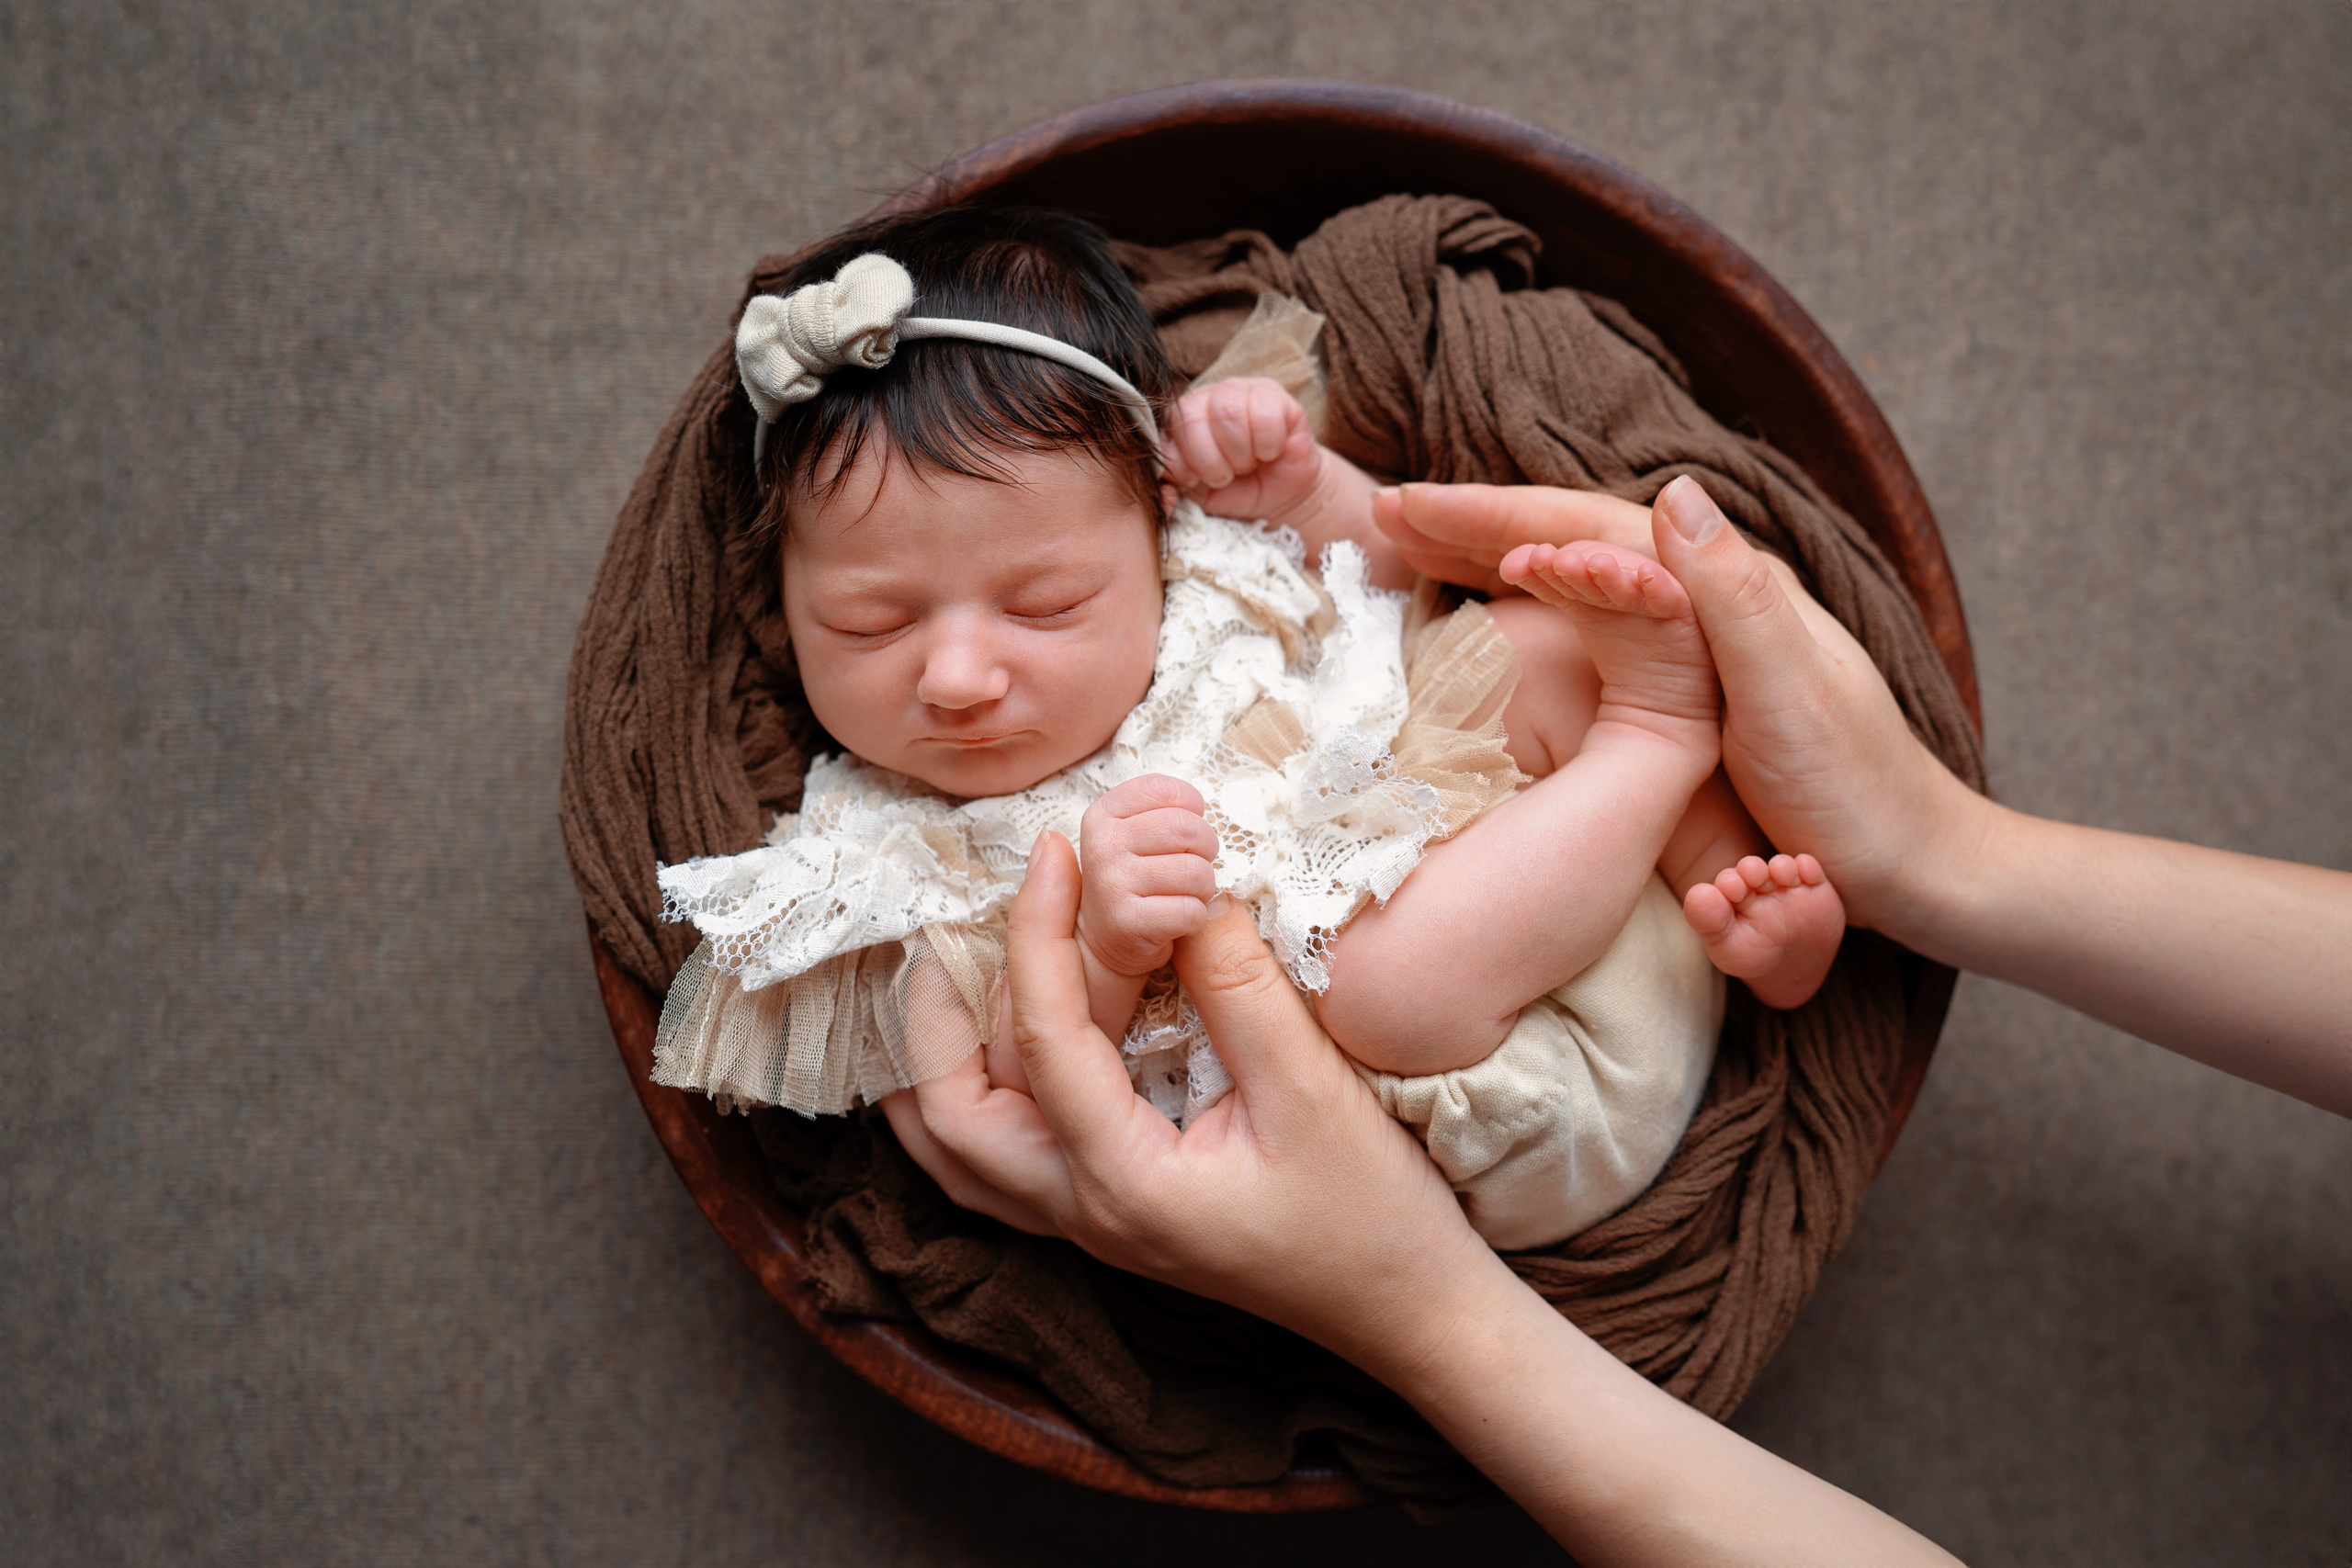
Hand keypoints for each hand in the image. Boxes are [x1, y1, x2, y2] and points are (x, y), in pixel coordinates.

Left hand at [904, 832, 1493, 1367]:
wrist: (1409, 1310)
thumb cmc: (1371, 1213)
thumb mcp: (1311, 1087)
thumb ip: (1239, 987)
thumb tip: (1185, 890)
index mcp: (1124, 1181)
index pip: (1045, 1039)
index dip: (1038, 933)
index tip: (1052, 853)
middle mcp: (1084, 1212)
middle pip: (950, 1120)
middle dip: (930, 1020)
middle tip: (945, 930)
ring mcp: (1089, 1225)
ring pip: (958, 1155)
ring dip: (934, 1069)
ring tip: (944, 982)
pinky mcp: (1109, 1218)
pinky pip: (997, 1168)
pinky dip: (969, 1105)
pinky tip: (991, 1051)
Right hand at [1075, 774, 1220, 977]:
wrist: (1104, 939)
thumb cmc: (1135, 878)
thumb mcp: (1134, 832)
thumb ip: (1164, 810)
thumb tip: (1202, 811)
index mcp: (1103, 814)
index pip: (1164, 790)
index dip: (1190, 810)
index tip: (1184, 832)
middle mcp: (1102, 845)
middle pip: (1187, 828)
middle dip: (1205, 848)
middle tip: (1193, 865)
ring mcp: (1112, 884)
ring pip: (1196, 872)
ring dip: (1203, 887)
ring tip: (1184, 893)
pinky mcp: (1128, 923)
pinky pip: (1191, 911)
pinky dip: (1196, 918)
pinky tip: (1177, 919)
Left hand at [1160, 377, 1325, 522]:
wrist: (1275, 502)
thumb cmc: (1232, 492)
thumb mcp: (1193, 490)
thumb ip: (1171, 476)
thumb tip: (1162, 472)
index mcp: (1183, 415)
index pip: (1170, 423)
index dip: (1183, 459)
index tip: (1194, 481)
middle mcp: (1210, 395)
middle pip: (1194, 414)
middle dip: (1210, 459)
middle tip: (1226, 476)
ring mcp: (1244, 390)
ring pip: (1229, 412)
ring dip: (1239, 453)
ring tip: (1248, 465)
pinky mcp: (1278, 397)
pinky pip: (1266, 416)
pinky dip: (1267, 445)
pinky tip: (1269, 453)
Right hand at [1374, 477, 1952, 933]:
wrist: (1909, 857)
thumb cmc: (1853, 789)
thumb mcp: (1790, 693)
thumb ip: (1734, 596)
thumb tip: (1675, 495)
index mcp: (1723, 585)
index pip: (1588, 524)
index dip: (1495, 514)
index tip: (1411, 509)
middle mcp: (1707, 593)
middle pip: (1572, 533)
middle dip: (1475, 519)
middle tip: (1384, 511)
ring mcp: (1697, 635)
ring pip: (1574, 568)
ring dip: (1492, 551)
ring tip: (1412, 545)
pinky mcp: (1688, 679)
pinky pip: (1585, 619)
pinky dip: (1524, 601)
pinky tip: (1491, 608)